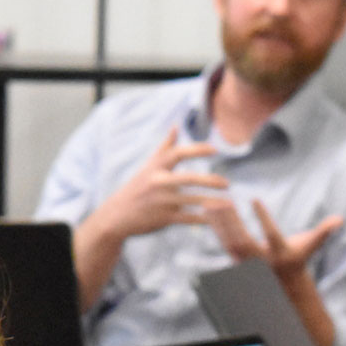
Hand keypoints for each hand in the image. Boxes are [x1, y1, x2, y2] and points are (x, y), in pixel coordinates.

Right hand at [91, 127, 228, 241]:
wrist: (117, 215)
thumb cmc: (137, 188)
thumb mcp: (148, 166)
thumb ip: (165, 147)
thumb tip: (176, 125)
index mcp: (156, 167)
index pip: (178, 153)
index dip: (197, 150)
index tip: (215, 150)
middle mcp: (158, 182)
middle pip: (189, 178)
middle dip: (210, 181)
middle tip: (227, 184)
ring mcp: (161, 201)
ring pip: (192, 201)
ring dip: (212, 203)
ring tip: (228, 204)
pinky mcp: (163, 218)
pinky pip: (188, 218)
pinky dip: (202, 219)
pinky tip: (215, 219)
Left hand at [208, 198, 342, 290]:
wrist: (285, 289)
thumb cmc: (298, 259)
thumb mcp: (311, 246)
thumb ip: (323, 232)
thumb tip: (340, 219)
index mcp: (281, 252)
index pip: (271, 233)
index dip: (263, 217)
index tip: (255, 199)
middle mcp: (262, 260)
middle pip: (244, 240)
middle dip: (232, 222)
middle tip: (224, 200)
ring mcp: (247, 262)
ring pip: (229, 241)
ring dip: (219, 223)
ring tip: (210, 202)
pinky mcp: (236, 260)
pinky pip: (223, 242)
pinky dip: (215, 227)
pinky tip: (207, 212)